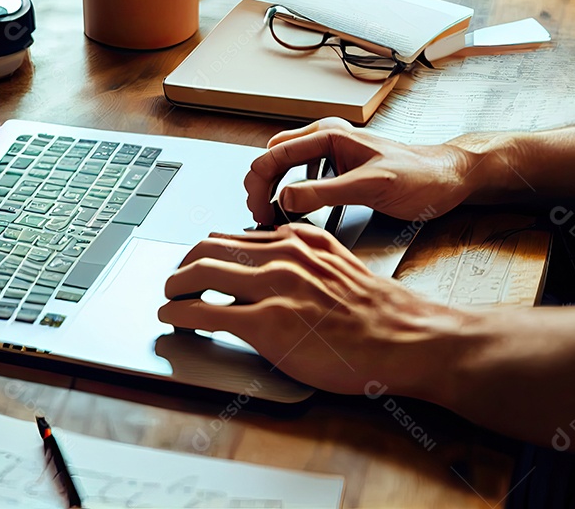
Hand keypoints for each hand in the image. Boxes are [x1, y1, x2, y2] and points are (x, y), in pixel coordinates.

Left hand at [157, 224, 460, 397]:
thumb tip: (269, 270)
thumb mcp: (337, 266)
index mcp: (298, 240)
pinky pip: (205, 312)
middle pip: (208, 247)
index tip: (196, 263)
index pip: (234, 235)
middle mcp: (282, 255)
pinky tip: (171, 318)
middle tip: (174, 282)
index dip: (206, 252)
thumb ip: (302, 261)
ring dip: (173, 286)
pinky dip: (179, 313)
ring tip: (167, 299)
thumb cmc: (379, 313)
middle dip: (182, 265)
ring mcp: (273, 288)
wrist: (407, 338)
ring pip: (200, 272)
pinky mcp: (267, 323)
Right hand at [244, 117, 479, 223]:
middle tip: (260, 217)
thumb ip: (326, 192)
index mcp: (329, 136)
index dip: (259, 184)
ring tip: (271, 216)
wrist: (449, 178)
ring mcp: (331, 154)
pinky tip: (294, 212)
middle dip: (259, 187)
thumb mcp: (372, 187)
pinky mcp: (338, 170)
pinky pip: (301, 177)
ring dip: (272, 190)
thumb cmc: (421, 177)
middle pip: (272, 158)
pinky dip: (289, 194)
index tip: (258, 211)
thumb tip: (285, 198)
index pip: (275, 154)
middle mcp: (325, 140)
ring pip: (283, 168)